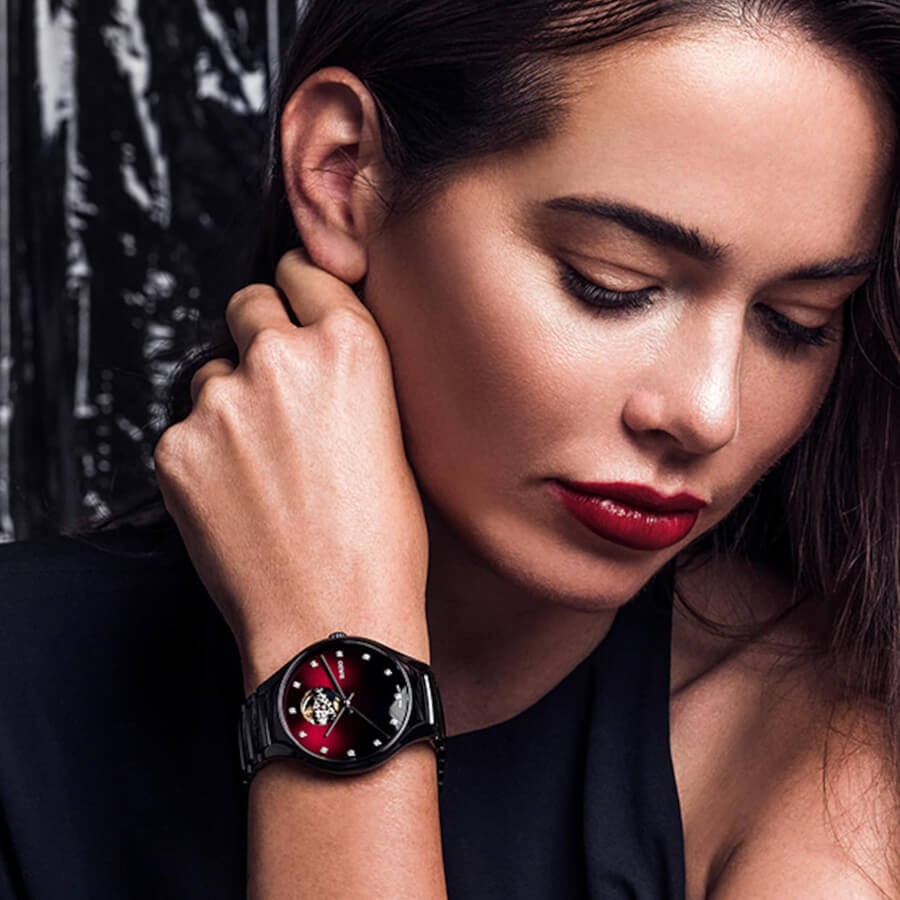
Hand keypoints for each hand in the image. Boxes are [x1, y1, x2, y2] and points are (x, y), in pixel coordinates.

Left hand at [153, 250, 430, 691]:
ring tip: (261, 465)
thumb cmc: (380, 542)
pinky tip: (237, 496)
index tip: (292, 299)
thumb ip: (347, 378)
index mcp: (349, 348)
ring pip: (211, 373)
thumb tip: (310, 353)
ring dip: (231, 400)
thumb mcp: (392, 438)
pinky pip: (185, 429)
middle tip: (275, 386)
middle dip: (258, 333)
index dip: (297, 288)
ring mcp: (220, 403)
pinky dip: (204, 452)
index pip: (303, 274)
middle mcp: (279, 358)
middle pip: (247, 305)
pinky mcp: (175, 448)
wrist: (332, 621)